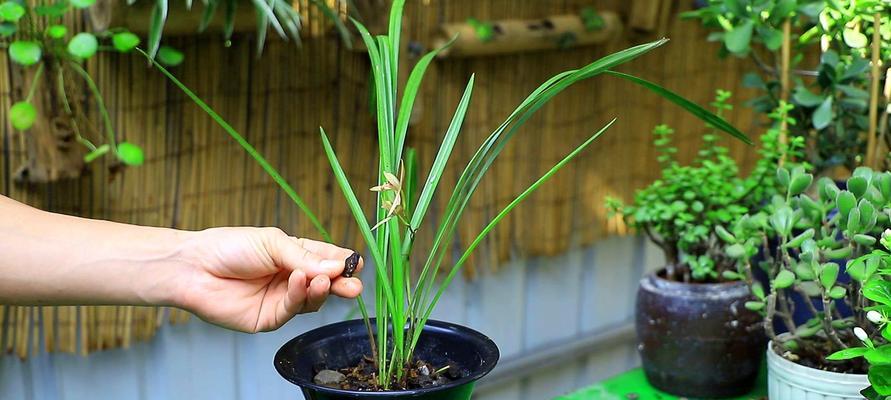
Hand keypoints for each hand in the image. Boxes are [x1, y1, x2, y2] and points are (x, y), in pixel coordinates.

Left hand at [176, 227, 363, 332]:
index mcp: (294, 255)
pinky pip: (291, 311)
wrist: (194, 267)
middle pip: (325, 284)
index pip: (326, 259)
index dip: (343, 262)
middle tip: (355, 284)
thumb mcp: (273, 243)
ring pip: (312, 301)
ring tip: (323, 280)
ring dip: (321, 290)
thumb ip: (305, 257)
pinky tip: (298, 282)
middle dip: (341, 284)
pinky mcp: (269, 319)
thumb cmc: (229, 247)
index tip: (357, 263)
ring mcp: (281, 300)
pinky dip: (298, 296)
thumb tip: (337, 266)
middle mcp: (291, 279)